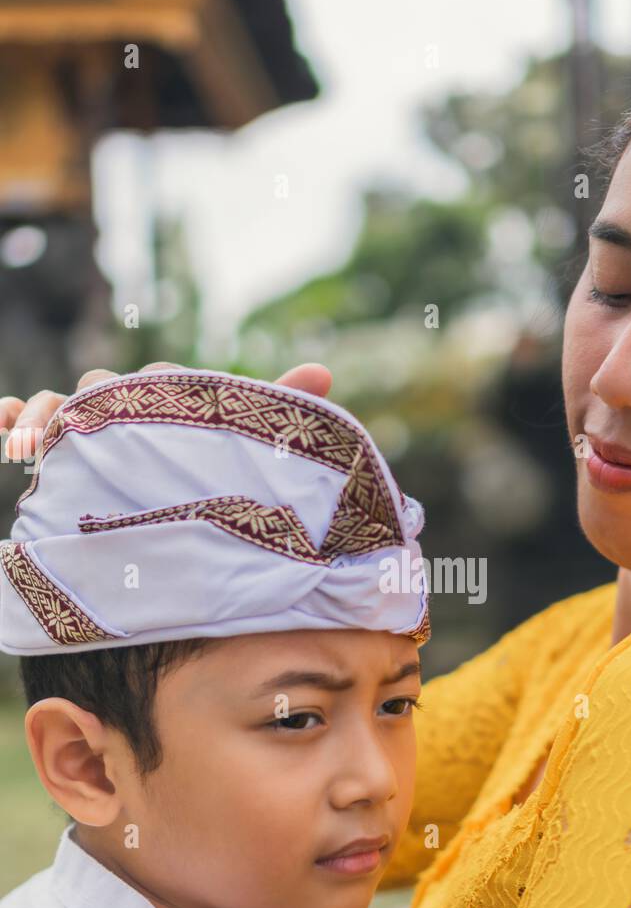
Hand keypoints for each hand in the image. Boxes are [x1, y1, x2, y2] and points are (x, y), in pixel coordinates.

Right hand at [0, 361, 333, 459]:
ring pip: (60, 402)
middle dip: (88, 404)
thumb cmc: (227, 483)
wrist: (200, 534)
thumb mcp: (253, 452)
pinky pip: (28, 419)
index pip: (154, 382)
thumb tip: (323, 372)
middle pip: (100, 387)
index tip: (141, 415)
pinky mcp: (66, 452)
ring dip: (42, 416)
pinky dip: (11, 416)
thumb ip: (275, 409)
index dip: (146, 394)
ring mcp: (96, 429)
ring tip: (30, 448)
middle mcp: (131, 409)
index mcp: (174, 401)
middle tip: (81, 432)